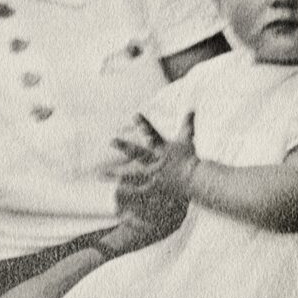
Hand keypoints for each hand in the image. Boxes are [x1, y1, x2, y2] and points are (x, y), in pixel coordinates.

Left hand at [109, 114, 197, 230]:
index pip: (153, 134)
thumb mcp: (187, 140)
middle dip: (125, 147)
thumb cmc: (189, 159)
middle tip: (111, 141)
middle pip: (139, 152)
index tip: (135, 115)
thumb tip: (192, 108)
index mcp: (162, 148)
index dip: (144, 124)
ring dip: (117, 173)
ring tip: (101, 173)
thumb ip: (187, 124)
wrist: (196, 180)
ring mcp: (155, 174)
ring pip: (134, 174)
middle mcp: (157, 161)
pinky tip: (115, 189)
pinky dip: (128, 190)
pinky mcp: (155, 187)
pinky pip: (139, 190)